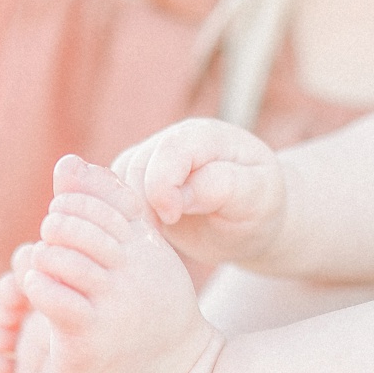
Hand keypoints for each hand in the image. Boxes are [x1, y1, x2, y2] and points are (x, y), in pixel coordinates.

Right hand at [111, 118, 285, 268]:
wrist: (251, 221)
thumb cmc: (259, 208)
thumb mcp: (256, 197)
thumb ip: (221, 187)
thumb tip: (176, 194)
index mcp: (206, 136)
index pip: (168, 152)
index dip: (161, 186)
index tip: (172, 218)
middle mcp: (174, 141)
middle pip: (136, 166)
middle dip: (143, 204)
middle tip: (162, 235)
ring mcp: (153, 160)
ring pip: (118, 181)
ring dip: (129, 212)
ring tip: (157, 236)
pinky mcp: (139, 183)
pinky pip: (114, 196)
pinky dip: (122, 217)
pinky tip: (146, 234)